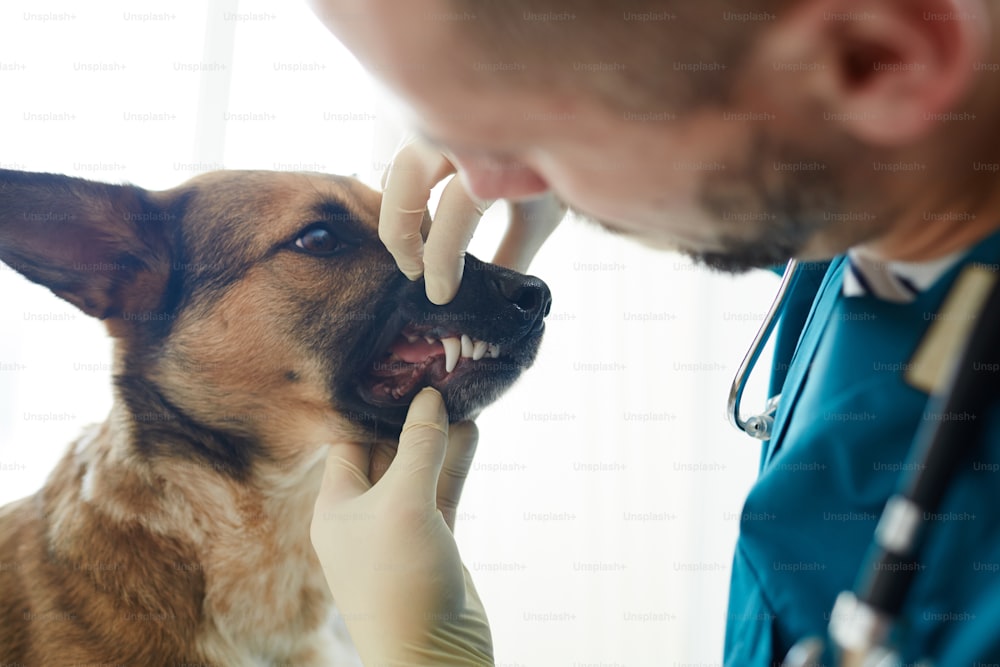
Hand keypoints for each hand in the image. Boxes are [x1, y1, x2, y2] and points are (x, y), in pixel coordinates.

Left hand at [311, 388, 492, 665]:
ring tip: (460, 394)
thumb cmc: (400, 583)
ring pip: (420, 469)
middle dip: (410, 417)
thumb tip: (429, 397)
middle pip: (386, 451)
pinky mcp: (434, 542)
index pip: (348, 442)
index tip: (396, 372)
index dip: (370, 408)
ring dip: (439, 436)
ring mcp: (401, 529)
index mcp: (336, 507)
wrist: (435, 658)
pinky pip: (443, 490)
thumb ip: (417, 447)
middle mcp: (364, 515)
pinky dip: (456, 461)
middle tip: (435, 374)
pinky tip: (472, 429)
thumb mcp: (403, 505)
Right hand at [380, 135, 564, 304]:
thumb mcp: (539, 216)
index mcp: (495, 150)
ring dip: (400, 210)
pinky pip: (402, 154)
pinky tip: (422, 218)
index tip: (441, 294)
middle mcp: (461, 126)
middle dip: (401, 235)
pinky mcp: (431, 119)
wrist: (570, 121)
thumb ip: (512, 254)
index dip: (441, 260)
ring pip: (398, 167)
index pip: (454, 211)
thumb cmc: (555, 170)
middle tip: (413, 272)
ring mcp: (443, 116)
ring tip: (420, 247)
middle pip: (403, 182)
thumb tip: (491, 300)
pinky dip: (405, 188)